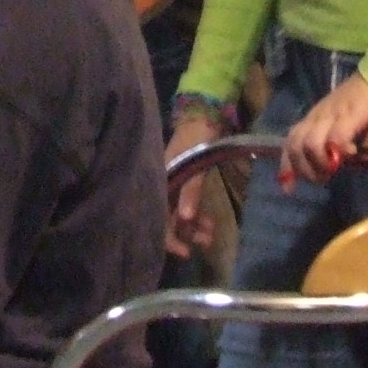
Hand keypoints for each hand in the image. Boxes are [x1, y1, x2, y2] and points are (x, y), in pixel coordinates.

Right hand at [163, 111, 222, 258]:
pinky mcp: (185, 182)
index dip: (168, 237)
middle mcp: (162, 185)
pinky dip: (198, 216)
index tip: (184, 251)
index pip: (157, 215)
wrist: (204, 115)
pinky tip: (209, 224)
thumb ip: (191, 191)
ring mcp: (174, 184)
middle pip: (168, 218)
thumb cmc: (196, 137)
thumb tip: (186, 219)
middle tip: (203, 244)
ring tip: (210, 236)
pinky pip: (189, 205)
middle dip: (184, 234)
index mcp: (158, 180)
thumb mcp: (193, 164)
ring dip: (194, 227)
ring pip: (180, 213)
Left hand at [280, 73, 367, 186]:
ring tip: (335, 168)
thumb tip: (328, 166)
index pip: (290, 142)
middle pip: (295, 146)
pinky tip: (350, 154)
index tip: (288, 189)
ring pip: (310, 144)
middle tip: (322, 178)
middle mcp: (316, 117)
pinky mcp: (348, 115)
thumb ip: (327, 139)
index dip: (287, 167)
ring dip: (320, 163)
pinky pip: (335, 137)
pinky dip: (338, 151)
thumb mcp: (336, 121)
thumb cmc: (358, 102)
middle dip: (305, 169)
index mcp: (311, 119)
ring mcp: (330, 115)